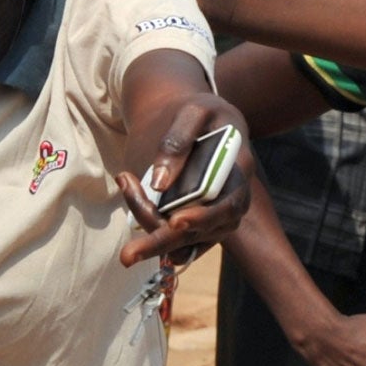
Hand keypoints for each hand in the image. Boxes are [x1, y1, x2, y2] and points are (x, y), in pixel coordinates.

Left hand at [118, 95, 251, 265]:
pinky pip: (176, 240)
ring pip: (184, 240)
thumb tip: (160, 183)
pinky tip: (132, 196)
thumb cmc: (199, 111)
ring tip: (126, 188)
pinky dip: (150, 229)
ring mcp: (213, 214)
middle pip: (202, 233)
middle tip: (127, 256)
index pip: (229, 206)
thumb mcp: (193, 110)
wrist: (195, 119)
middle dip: (163, 244)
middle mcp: (230, 200)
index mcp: (238, 172)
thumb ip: (178, 140)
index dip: (205, 218)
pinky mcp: (194, 220)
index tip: (174, 221)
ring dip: (150, 234)